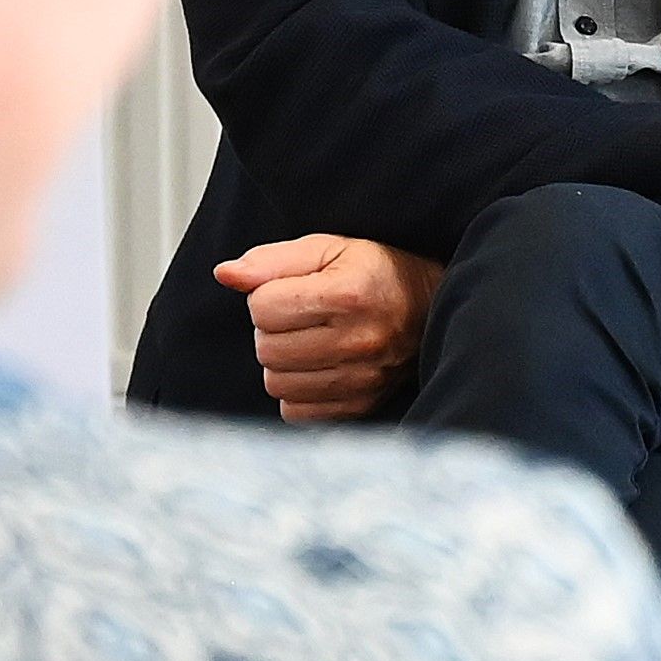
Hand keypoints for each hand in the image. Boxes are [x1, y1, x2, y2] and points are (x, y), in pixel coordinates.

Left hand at [219, 233, 441, 422]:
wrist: (435, 309)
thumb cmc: (378, 274)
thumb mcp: (330, 248)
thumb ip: (273, 260)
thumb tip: (226, 274)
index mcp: (348, 294)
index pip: (263, 307)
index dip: (267, 296)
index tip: (291, 292)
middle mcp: (357, 340)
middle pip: (266, 348)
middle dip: (272, 330)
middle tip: (299, 318)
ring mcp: (360, 379)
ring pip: (276, 383)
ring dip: (281, 362)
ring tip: (307, 342)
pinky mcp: (360, 406)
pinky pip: (295, 412)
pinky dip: (296, 392)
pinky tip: (315, 369)